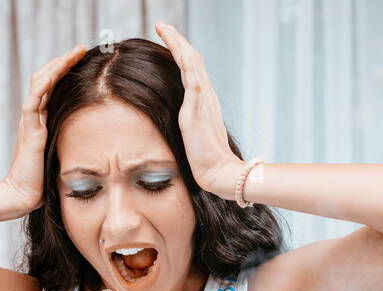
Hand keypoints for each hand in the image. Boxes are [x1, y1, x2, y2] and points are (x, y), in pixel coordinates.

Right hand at [1, 43, 86, 211]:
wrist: (23, 195)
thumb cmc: (43, 182)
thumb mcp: (64, 155)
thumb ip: (74, 143)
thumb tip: (101, 141)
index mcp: (42, 120)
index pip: (52, 86)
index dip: (65, 70)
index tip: (83, 59)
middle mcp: (35, 116)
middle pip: (46, 77)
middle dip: (63, 61)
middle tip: (80, 48)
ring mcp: (30, 121)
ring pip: (40, 82)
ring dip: (57, 65)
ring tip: (73, 52)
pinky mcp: (29, 130)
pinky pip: (33, 102)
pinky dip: (44, 85)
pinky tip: (55, 72)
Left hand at [154, 22, 243, 196]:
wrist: (219, 173)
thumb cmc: (207, 162)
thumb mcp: (194, 138)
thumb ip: (188, 126)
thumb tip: (177, 127)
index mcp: (205, 102)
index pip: (192, 70)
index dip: (180, 53)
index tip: (168, 40)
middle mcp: (206, 96)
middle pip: (192, 59)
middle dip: (177, 40)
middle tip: (163, 26)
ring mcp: (204, 100)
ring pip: (191, 61)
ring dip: (177, 42)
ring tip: (164, 28)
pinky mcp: (198, 107)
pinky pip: (192, 76)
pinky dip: (183, 58)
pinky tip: (176, 45)